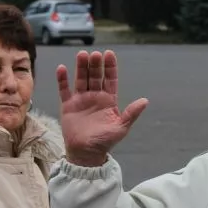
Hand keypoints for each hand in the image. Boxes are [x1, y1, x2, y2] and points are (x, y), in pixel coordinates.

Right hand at [56, 50, 148, 166]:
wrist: (86, 153)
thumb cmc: (105, 142)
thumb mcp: (121, 127)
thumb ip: (131, 113)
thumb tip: (145, 101)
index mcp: (109, 100)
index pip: (110, 79)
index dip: (110, 67)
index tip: (109, 54)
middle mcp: (95, 97)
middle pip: (95, 76)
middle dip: (95, 65)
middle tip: (95, 54)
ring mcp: (81, 100)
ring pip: (81, 79)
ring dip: (81, 67)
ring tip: (82, 55)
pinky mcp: (68, 105)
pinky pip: (64, 90)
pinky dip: (62, 79)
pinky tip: (62, 68)